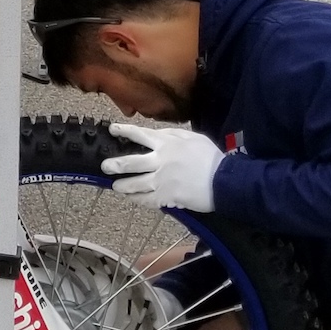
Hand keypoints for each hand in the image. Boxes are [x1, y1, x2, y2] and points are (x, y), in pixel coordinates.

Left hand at [100, 123, 222, 212]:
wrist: (225, 181)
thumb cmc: (211, 158)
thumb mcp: (194, 137)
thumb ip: (173, 133)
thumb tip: (157, 133)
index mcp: (166, 143)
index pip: (140, 134)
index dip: (124, 131)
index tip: (112, 130)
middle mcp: (160, 161)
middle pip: (131, 162)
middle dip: (115, 164)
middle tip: (105, 166)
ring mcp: (162, 180)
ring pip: (136, 183)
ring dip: (123, 185)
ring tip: (115, 187)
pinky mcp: (167, 197)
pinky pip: (148, 199)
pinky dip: (138, 199)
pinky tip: (132, 199)